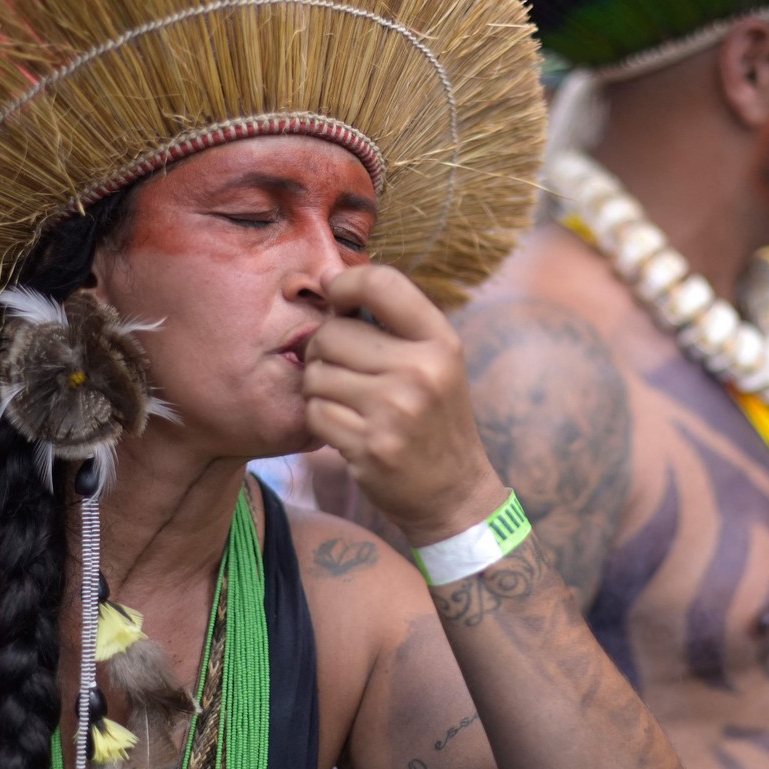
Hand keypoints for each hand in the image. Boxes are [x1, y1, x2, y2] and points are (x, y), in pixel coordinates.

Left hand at [301, 264, 504, 545]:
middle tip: (343, 370)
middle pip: (333, 333)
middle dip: (325, 349)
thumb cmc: (433, 417)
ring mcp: (396, 410)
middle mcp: (422, 370)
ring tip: (347, 402)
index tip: (338, 299)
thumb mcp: (434, 361)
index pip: (382, 283)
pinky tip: (345, 428)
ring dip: (320, 388)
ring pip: (317, 374)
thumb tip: (326, 276)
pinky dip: (320, 420)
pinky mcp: (370, 445)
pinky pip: (314, 413)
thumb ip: (389, 321)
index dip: (346, 283)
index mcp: (440, 341)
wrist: (453, 492)